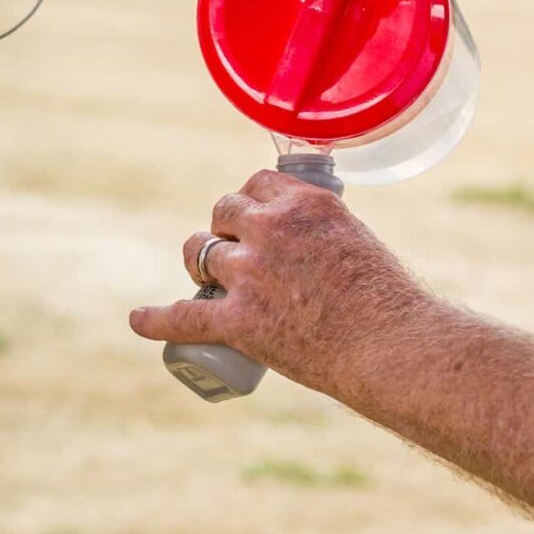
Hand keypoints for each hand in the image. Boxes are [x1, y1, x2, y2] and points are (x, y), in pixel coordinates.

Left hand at [128, 169, 431, 399]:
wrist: (395, 349)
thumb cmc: (389, 303)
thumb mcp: (355, 240)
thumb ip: (319, 232)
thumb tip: (299, 243)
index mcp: (303, 202)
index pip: (254, 184)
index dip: (247, 202)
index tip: (250, 218)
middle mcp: (271, 228)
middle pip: (223, 212)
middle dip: (223, 230)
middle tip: (235, 255)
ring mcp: (251, 273)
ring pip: (199, 252)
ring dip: (198, 263)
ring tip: (203, 280)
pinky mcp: (239, 320)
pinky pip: (184, 315)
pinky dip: (158, 319)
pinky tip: (138, 320)